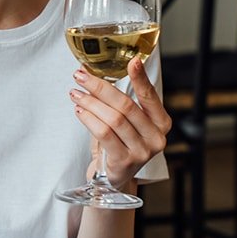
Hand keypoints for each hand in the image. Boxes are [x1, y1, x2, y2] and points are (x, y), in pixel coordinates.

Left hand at [69, 57, 170, 185]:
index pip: (150, 96)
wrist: (114, 177)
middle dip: (100, 87)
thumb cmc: (119, 144)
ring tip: (75, 93)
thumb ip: (118, 101)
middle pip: (126, 106)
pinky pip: (104, 134)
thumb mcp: (125, 121)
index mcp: (161, 123)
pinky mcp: (124, 161)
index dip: (141, 78)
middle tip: (81, 76)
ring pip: (113, 119)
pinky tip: (79, 110)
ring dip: (90, 102)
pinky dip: (89, 119)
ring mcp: (142, 151)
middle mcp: (156, 138)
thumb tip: (93, 71)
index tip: (132, 60)